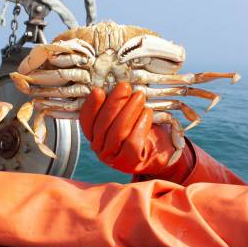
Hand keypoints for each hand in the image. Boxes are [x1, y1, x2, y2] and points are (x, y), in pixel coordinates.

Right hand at [79, 82, 193, 181]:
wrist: (161, 152)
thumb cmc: (141, 129)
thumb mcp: (126, 115)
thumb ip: (118, 104)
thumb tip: (118, 83)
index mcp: (94, 135)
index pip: (86, 120)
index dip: (91, 105)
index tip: (99, 90)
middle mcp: (100, 148)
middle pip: (103, 124)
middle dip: (114, 102)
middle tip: (125, 87)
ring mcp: (113, 158)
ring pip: (118, 132)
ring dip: (129, 110)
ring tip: (139, 96)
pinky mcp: (129, 163)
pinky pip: (133, 141)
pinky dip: (141, 124)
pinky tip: (147, 113)